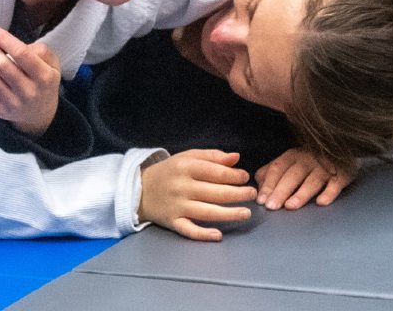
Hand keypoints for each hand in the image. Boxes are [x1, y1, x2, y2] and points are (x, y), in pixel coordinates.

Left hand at [0, 26, 60, 136]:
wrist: (41, 114)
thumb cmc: (44, 82)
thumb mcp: (52, 64)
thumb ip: (40, 50)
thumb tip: (15, 45)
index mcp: (44, 77)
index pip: (22, 54)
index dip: (4, 39)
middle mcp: (29, 92)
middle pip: (1, 65)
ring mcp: (12, 103)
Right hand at [137, 149, 255, 241]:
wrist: (139, 190)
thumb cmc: (169, 172)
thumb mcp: (186, 157)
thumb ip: (212, 156)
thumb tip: (236, 158)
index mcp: (185, 167)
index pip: (215, 172)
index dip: (234, 175)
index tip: (245, 177)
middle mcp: (181, 187)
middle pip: (215, 192)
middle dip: (238, 194)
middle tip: (252, 194)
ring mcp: (177, 206)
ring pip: (207, 212)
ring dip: (229, 213)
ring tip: (246, 213)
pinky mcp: (173, 222)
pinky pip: (189, 230)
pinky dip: (203, 234)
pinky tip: (218, 235)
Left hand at [255, 148, 353, 209]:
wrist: (342, 147)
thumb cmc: (309, 159)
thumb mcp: (289, 160)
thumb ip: (272, 171)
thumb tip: (258, 184)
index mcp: (292, 156)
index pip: (277, 169)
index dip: (268, 185)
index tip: (261, 201)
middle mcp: (307, 160)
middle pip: (292, 176)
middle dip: (280, 191)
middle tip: (271, 207)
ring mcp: (325, 167)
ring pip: (312, 181)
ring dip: (301, 194)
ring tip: (290, 206)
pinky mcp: (342, 174)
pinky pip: (336, 184)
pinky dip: (329, 193)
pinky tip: (321, 202)